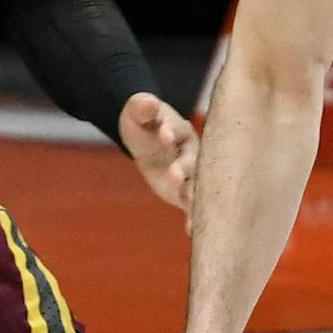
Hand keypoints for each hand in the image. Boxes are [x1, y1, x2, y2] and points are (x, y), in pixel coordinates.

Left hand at [120, 92, 197, 211]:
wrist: (146, 139)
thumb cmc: (144, 121)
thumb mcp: (137, 111)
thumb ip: (142, 106)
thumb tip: (147, 103)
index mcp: (179, 129)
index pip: (178, 130)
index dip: (171, 132)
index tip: (165, 135)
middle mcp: (191, 151)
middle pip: (191, 159)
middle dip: (184, 166)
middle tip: (176, 173)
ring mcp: (191, 173)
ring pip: (196, 184)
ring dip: (193, 193)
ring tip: (189, 203)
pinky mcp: (186, 191)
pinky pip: (191, 205)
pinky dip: (192, 216)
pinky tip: (190, 229)